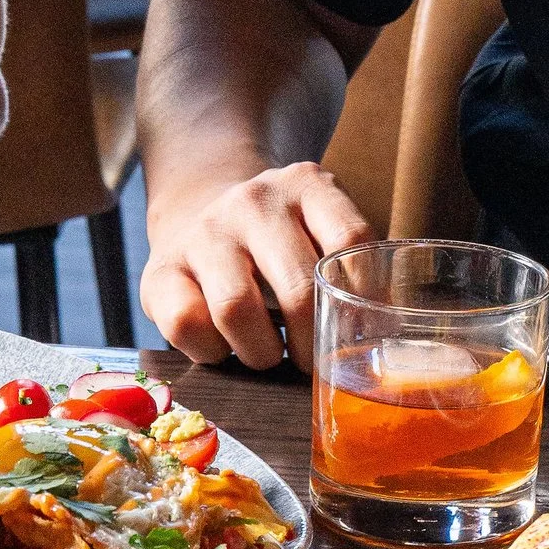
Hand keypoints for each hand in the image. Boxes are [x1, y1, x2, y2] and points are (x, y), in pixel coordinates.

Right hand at [141, 161, 373, 370]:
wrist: (199, 214)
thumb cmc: (277, 244)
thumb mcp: (319, 231)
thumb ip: (350, 267)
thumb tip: (388, 336)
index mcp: (307, 184)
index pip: (350, 241)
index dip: (361, 300)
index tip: (361, 336)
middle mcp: (253, 200)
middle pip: (299, 288)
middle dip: (313, 343)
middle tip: (315, 365)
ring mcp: (205, 231)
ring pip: (236, 309)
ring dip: (261, 352)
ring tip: (270, 355)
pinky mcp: (161, 269)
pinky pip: (188, 325)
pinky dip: (213, 351)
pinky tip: (226, 346)